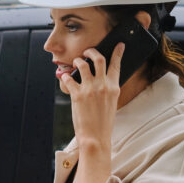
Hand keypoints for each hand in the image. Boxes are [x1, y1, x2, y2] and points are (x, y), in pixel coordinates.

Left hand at [59, 42, 124, 182]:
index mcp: (114, 88)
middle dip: (92, 51)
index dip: (117, 52)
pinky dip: (65, 76)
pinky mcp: (77, 95)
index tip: (119, 45)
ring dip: (77, 61)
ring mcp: (90, 89)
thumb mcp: (111, 104)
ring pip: (83, 64)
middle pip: (99, 58)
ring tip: (75, 63)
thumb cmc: (103, 123)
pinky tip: (64, 77)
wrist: (95, 137)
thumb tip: (102, 79)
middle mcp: (103, 85)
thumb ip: (108, 90)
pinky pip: (69, 78)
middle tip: (87, 52)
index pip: (116, 65)